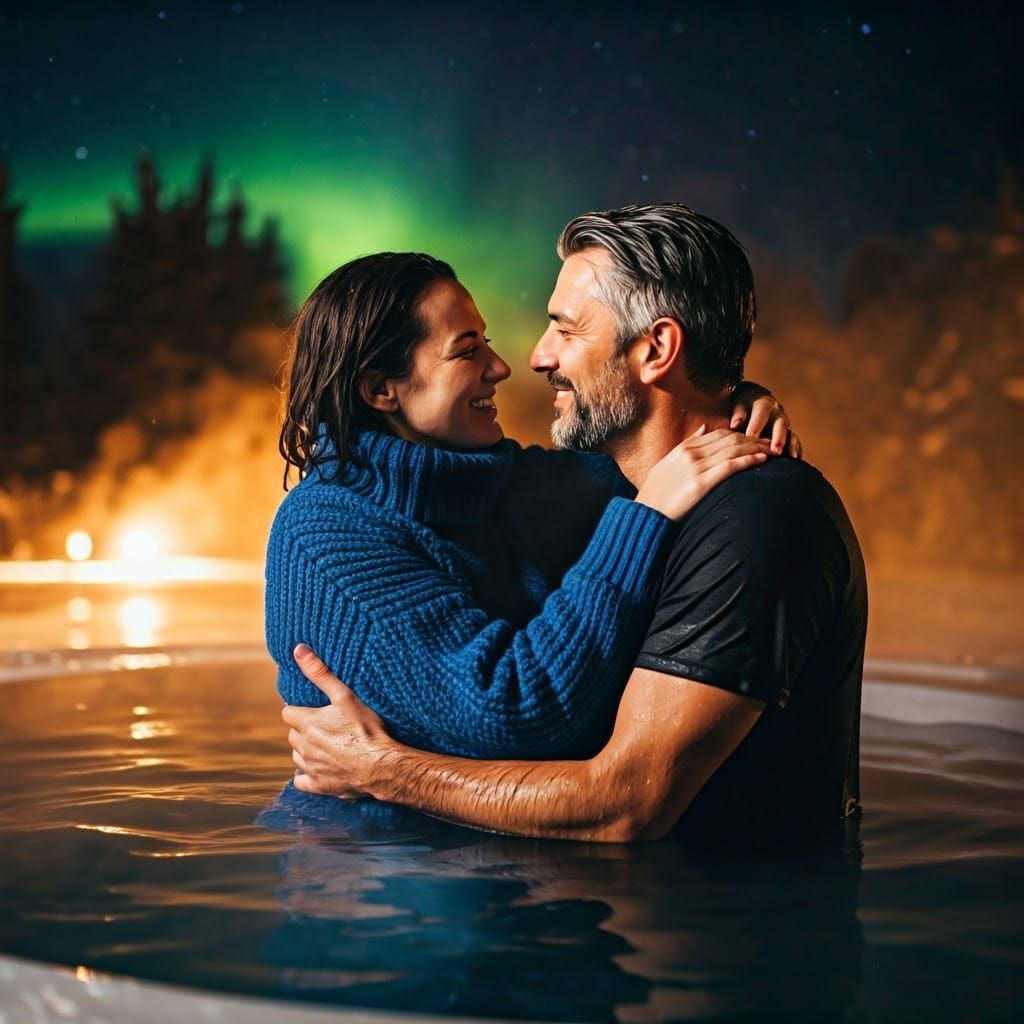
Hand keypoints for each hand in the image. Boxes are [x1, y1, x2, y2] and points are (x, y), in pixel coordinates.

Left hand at [282, 644, 394, 798]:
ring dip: (306, 750)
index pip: (288, 713)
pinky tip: (319, 769)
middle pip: (293, 735)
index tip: (314, 710)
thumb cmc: (366, 729)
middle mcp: (303, 746)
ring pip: (297, 756)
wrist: (381, 766)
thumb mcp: (345, 696)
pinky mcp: (318, 786)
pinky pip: (301, 781)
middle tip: (325, 726)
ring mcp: (310, 767)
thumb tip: (298, 649)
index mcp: (307, 723)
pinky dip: (306, 775)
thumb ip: (320, 673)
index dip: (300, 710)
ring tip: (326, 745)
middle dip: (304, 730)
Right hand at [635, 426, 769, 520]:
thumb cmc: (655, 495)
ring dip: (756, 447)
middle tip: (772, 441)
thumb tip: (704, 429)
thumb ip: (686, 445)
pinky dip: (747, 460)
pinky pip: (729, 466)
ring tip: (773, 449)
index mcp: (683, 449)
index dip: (741, 434)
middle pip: (730, 440)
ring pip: (733, 450)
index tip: (756, 438)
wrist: (645, 515)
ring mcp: (695, 468)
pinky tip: (761, 460)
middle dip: (754, 438)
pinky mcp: (700, 484)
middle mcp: (690, 454)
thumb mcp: (666, 464)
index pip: (719, 435)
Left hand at [729, 380, 801, 457]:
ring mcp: (785, 425)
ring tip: (791, 458)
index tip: (750, 438)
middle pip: (781, 425)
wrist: (754, 404)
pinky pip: (795, 443)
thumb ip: (738, 414)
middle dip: (779, 438)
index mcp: (764, 405)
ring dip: (790, 446)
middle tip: (775, 451)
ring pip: (790, 434)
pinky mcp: (789, 435)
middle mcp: (778, 414)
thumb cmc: (743, 407)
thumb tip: (734, 425)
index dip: (756, 426)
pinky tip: (795, 460)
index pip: (761, 415)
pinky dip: (796, 451)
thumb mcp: (739, 406)